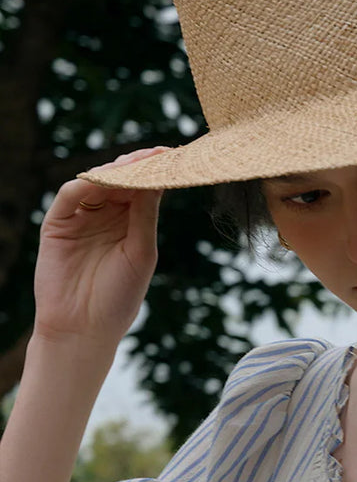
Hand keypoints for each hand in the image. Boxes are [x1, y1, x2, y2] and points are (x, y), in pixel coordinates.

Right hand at [32, 146, 170, 346]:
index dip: (156, 173)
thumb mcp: (140, 253)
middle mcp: (105, 217)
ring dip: (115, 171)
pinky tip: (104, 179)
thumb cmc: (118, 298)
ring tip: (136, 164)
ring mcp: (80, 218)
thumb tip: (158, 180)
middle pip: (120, 181)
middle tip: (158, 153)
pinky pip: (70, 196)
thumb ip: (146, 216)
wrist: (84, 328)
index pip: (143, 190)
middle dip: (138, 166)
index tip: (174, 157)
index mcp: (129, 224)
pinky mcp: (57, 224)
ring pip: (96, 183)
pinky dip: (86, 185)